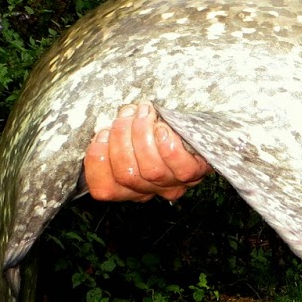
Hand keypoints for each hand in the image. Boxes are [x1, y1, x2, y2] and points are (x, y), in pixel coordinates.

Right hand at [84, 102, 210, 201]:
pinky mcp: (196, 173)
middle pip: (126, 174)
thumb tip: (105, 126)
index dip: (97, 161)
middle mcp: (150, 189)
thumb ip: (117, 134)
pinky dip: (167, 144)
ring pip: (150, 169)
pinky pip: (179, 165)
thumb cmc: (160, 127)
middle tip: (126, 114)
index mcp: (128, 185)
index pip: (103, 189)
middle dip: (120, 138)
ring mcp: (173, 183)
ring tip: (144, 112)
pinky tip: (163, 127)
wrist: (204, 131)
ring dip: (142, 134)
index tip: (102, 133)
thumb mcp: (130, 133)